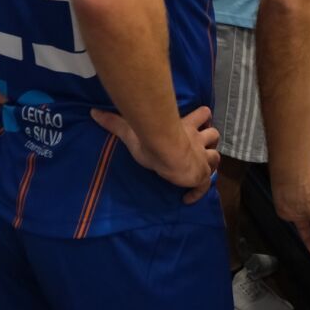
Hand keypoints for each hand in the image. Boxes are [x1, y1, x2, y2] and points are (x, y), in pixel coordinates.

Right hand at [92, 105, 220, 203]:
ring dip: (210, 162)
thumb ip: (114, 122)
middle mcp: (197, 140)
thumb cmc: (151, 139)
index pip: (202, 114)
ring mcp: (201, 158)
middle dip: (210, 140)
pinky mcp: (200, 175)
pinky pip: (205, 185)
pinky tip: (188, 197)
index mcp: (185, 127)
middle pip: (213, 135)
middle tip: (201, 147)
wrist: (167, 152)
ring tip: (199, 169)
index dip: (202, 117)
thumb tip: (93, 112)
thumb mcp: (131, 130)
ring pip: (215, 157)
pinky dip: (199, 192)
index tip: (198, 123)